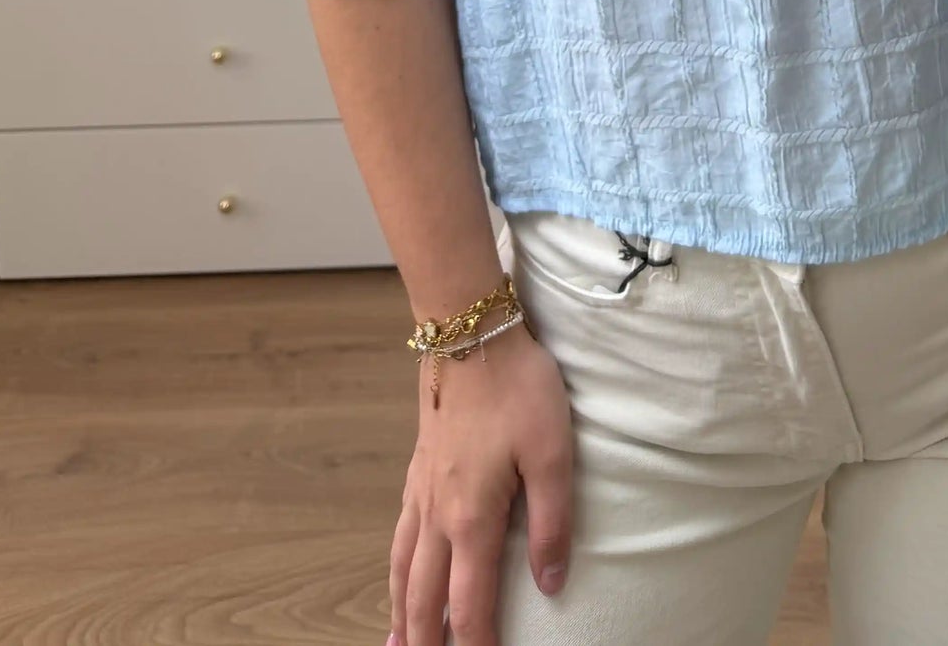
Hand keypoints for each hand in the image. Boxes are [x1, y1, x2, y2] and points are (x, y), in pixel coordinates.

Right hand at [390, 324, 573, 645]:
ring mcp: (422, 492)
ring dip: (402, 615)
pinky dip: (395, 573)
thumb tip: (549, 585)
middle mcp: (438, 515)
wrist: (471, 332)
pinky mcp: (417, 470)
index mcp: (472, 520)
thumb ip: (552, 524)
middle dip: (427, 644)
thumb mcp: (553, 453)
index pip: (472, 605)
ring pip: (404, 571)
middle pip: (425, 599)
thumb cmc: (518, 388)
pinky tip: (399, 575)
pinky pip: (400, 538)